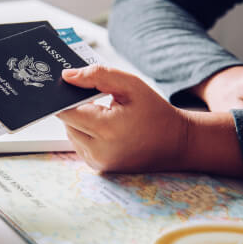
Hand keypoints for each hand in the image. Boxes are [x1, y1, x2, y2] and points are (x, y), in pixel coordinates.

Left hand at [58, 65, 242, 177]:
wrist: (177, 143)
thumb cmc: (155, 112)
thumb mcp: (130, 85)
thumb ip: (97, 76)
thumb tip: (67, 76)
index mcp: (106, 129)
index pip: (65, 111)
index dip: (66, 97)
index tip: (72, 87)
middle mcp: (98, 151)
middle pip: (66, 122)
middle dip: (76, 108)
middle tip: (96, 99)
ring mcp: (98, 162)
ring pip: (71, 134)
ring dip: (80, 121)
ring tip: (104, 114)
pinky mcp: (98, 167)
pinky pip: (80, 145)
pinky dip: (86, 133)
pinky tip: (105, 127)